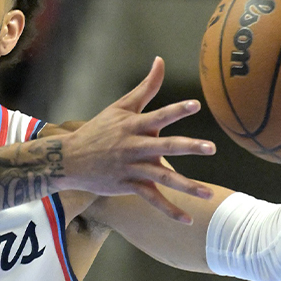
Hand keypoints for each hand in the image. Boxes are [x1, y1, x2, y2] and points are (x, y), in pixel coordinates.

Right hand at [58, 57, 216, 222]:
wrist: (70, 159)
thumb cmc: (99, 129)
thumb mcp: (120, 106)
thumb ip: (146, 87)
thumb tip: (160, 60)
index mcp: (134, 125)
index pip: (158, 115)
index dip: (176, 110)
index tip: (195, 105)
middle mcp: (135, 147)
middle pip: (165, 147)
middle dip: (188, 147)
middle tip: (210, 148)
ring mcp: (132, 168)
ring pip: (163, 178)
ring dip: (186, 186)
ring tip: (208, 194)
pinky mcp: (129, 185)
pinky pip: (152, 199)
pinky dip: (169, 210)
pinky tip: (187, 220)